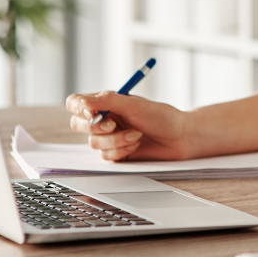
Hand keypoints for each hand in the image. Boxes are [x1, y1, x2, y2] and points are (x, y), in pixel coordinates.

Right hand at [65, 91, 189, 160]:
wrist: (180, 137)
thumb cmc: (161, 116)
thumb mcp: (134, 104)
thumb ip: (108, 100)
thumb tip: (82, 102)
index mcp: (106, 103)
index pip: (77, 103)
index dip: (78, 108)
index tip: (91, 112)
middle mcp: (104, 119)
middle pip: (78, 124)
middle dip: (95, 127)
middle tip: (113, 125)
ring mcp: (109, 137)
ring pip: (93, 142)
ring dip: (115, 140)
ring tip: (136, 134)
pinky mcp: (116, 153)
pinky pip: (105, 155)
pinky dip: (121, 150)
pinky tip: (136, 145)